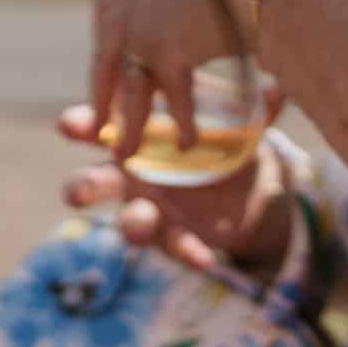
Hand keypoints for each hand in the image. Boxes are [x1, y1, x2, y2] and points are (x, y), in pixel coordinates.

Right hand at [56, 103, 294, 274]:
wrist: (245, 187)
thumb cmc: (219, 138)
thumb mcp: (235, 118)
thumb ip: (253, 105)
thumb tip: (280, 86)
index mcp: (137, 136)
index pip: (100, 129)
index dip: (80, 127)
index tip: (67, 126)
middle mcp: (133, 176)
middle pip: (96, 182)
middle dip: (83, 188)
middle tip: (75, 194)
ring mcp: (150, 209)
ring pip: (129, 221)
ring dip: (131, 224)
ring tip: (139, 225)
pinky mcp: (174, 237)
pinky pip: (177, 247)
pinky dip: (188, 252)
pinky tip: (204, 259)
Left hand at [89, 0, 251, 163]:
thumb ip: (159, 2)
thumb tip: (158, 18)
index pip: (104, 43)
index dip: (106, 76)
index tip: (105, 101)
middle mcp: (122, 13)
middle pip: (107, 73)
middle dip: (104, 109)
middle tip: (103, 135)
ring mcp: (140, 33)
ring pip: (132, 94)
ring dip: (131, 130)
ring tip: (128, 157)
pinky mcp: (167, 52)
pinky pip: (174, 100)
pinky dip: (184, 124)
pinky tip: (188, 144)